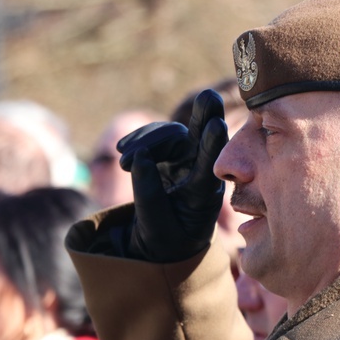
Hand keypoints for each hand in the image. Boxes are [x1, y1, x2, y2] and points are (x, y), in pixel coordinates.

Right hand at [117, 89, 227, 261]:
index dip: (212, 145)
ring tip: (122, 160)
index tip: (217, 124)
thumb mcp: (155, 228)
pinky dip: (139, 140)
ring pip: (173, 134)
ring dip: (148, 140)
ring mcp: (186, 160)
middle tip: (207, 96)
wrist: (161, 244)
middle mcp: (200, 172)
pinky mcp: (169, 154)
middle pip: (200, 139)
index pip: (210, 167)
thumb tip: (140, 157)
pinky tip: (122, 151)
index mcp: (204, 196)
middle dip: (204, 116)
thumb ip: (148, 196)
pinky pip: (156, 135)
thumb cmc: (165, 242)